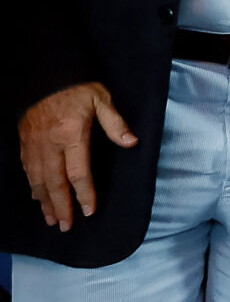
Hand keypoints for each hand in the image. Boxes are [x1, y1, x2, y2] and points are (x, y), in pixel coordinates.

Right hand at [17, 82, 135, 230]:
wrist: (43, 75)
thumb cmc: (77, 88)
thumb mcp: (102, 99)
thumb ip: (115, 123)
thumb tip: (132, 143)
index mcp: (71, 135)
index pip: (78, 172)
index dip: (84, 194)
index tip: (88, 211)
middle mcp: (50, 145)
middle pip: (54, 183)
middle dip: (61, 207)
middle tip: (66, 227)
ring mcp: (34, 146)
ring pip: (38, 181)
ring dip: (45, 202)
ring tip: (52, 220)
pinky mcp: (25, 145)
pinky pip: (28, 172)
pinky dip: (33, 188)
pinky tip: (38, 198)